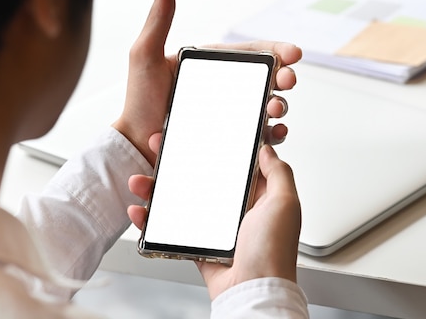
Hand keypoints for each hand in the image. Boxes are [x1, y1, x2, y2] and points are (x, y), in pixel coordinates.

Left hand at [111, 0, 301, 164]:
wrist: (137, 143)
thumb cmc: (139, 101)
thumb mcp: (146, 56)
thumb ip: (158, 20)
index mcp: (214, 66)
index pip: (253, 53)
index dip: (277, 50)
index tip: (294, 54)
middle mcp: (227, 88)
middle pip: (268, 80)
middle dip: (285, 79)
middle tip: (287, 82)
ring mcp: (232, 114)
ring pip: (269, 107)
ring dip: (281, 106)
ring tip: (275, 109)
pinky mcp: (232, 139)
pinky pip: (260, 136)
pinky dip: (273, 136)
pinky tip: (274, 135)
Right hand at [128, 144, 300, 299]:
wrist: (254, 290)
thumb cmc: (273, 251)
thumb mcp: (285, 203)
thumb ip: (279, 172)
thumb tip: (268, 148)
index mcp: (256, 196)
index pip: (231, 164)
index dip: (212, 147)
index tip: (192, 133)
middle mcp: (235, 210)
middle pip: (199, 179)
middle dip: (175, 164)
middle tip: (157, 149)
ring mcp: (214, 227)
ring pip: (180, 201)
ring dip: (156, 189)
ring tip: (140, 180)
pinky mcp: (198, 245)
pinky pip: (171, 229)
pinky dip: (152, 221)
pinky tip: (140, 211)